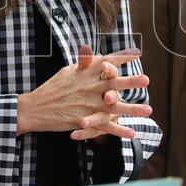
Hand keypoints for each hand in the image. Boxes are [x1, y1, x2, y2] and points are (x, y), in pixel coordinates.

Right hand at [17, 45, 151, 139]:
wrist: (36, 109)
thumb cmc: (52, 88)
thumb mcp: (67, 72)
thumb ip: (83, 64)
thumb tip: (95, 52)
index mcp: (85, 74)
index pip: (106, 63)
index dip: (121, 57)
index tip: (136, 53)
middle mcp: (88, 88)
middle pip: (113, 84)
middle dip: (130, 82)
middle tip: (146, 79)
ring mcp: (87, 105)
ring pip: (114, 107)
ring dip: (132, 108)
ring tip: (149, 109)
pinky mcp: (84, 120)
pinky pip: (105, 127)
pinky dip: (119, 131)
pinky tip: (133, 133)